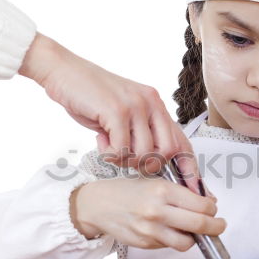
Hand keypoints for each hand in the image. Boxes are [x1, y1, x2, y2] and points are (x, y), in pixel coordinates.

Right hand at [19, 34, 200, 190]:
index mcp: (156, 104)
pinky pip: (121, 149)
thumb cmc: (91, 96)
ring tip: (110, 148)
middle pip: (167, 151)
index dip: (189, 167)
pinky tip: (100, 140)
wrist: (65, 71)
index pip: (182, 140)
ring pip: (144, 153)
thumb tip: (155, 161)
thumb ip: (141, 131)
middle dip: (149, 166)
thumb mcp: (124, 112)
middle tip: (128, 160)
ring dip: (125, 160)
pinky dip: (109, 154)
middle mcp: (151, 103)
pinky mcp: (117, 111)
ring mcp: (135, 106)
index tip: (193, 187)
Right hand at [69, 175, 225, 249]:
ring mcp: (150, 230)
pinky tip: (169, 230)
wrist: (98, 204)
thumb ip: (182, 192)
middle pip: (200, 225)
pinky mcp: (145, 243)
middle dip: (216, 227)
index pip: (202, 205)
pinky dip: (174, 240)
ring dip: (195, 238)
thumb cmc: (128, 190)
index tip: (213, 209)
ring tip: (193, 231)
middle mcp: (157, 211)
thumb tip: (210, 202)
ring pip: (187, 243)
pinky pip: (169, 246)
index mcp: (163, 190)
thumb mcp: (155, 181)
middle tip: (219, 226)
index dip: (213, 209)